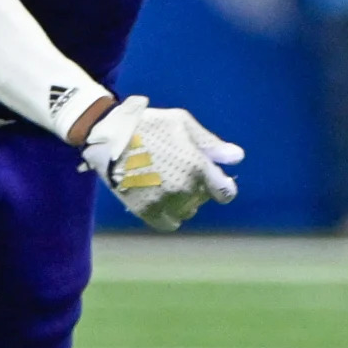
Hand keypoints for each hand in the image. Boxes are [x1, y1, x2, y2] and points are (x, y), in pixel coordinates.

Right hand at [82, 96, 242, 231]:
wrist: (109, 136)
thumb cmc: (149, 124)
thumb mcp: (182, 124)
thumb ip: (211, 144)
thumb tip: (237, 157)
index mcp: (197, 166)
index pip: (225, 192)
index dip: (222, 188)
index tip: (216, 182)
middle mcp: (184, 188)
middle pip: (203, 200)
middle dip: (198, 188)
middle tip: (180, 171)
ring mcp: (164, 201)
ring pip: (186, 212)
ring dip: (183, 202)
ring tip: (168, 183)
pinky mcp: (145, 211)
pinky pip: (168, 224)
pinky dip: (168, 215)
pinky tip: (162, 200)